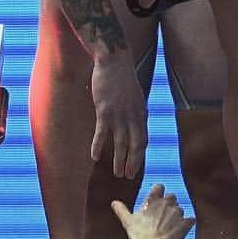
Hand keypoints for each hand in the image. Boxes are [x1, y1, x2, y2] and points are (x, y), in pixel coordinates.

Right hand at [90, 55, 147, 178]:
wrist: (114, 61)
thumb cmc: (122, 77)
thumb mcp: (134, 95)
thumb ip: (134, 109)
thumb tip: (134, 119)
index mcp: (141, 113)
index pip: (143, 139)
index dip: (140, 155)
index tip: (136, 165)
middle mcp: (133, 117)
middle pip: (136, 146)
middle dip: (133, 163)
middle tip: (129, 176)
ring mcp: (119, 115)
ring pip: (121, 144)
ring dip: (119, 160)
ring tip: (118, 174)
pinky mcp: (104, 111)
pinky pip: (102, 134)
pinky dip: (98, 147)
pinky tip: (94, 157)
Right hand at [111, 183, 194, 238]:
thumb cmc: (137, 234)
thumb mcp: (127, 220)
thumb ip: (121, 209)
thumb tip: (113, 202)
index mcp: (152, 200)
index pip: (160, 186)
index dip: (160, 192)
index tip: (158, 199)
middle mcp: (166, 203)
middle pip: (173, 196)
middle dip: (170, 204)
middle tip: (164, 216)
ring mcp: (177, 213)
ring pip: (181, 209)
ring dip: (178, 216)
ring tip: (171, 227)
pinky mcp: (185, 224)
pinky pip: (191, 220)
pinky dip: (187, 224)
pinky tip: (181, 230)